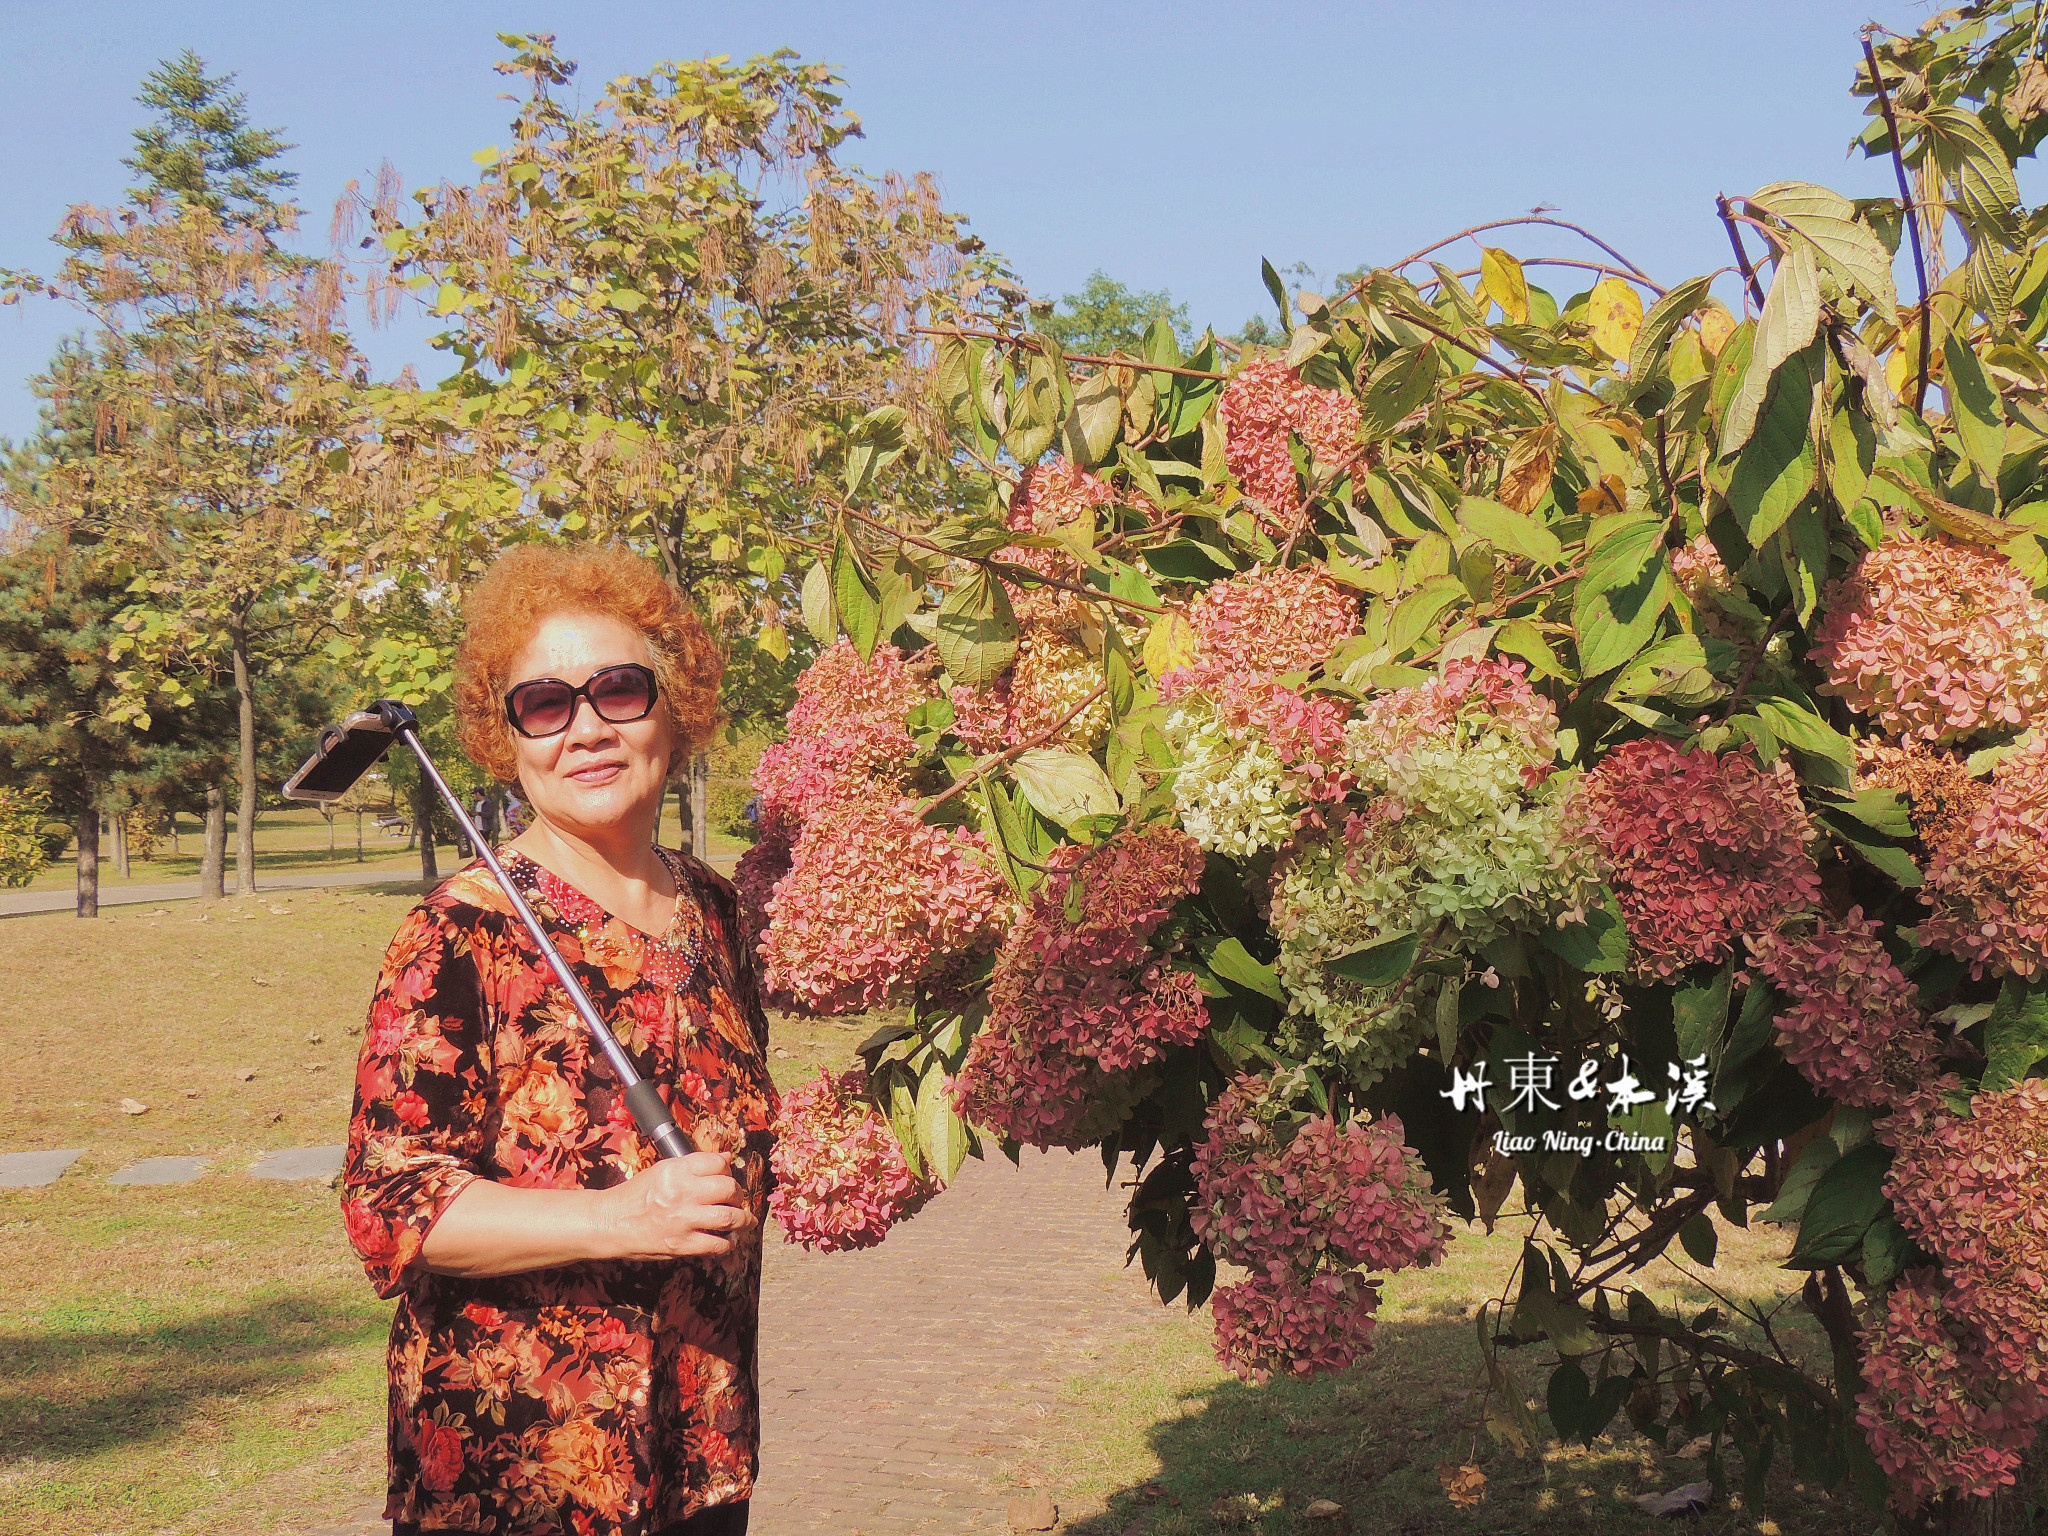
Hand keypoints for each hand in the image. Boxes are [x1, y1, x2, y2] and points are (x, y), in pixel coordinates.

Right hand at [597, 1151, 754, 1260]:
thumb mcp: (661, 1171)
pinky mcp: (681, 1245)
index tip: (727, 1177)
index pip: (717, 1162)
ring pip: (729, 1217)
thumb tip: (725, 1158)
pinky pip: (717, 1245)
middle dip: (738, 1195)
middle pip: (728, 1188)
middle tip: (736, 1200)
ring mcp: (683, 1220)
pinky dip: (727, 1244)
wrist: (609, 1224)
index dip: (727, 1169)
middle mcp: (682, 1193)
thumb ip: (694, 1165)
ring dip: (742, 1219)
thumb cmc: (634, 1196)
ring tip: (744, 1220)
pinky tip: (726, 1241)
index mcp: (675, 1170)